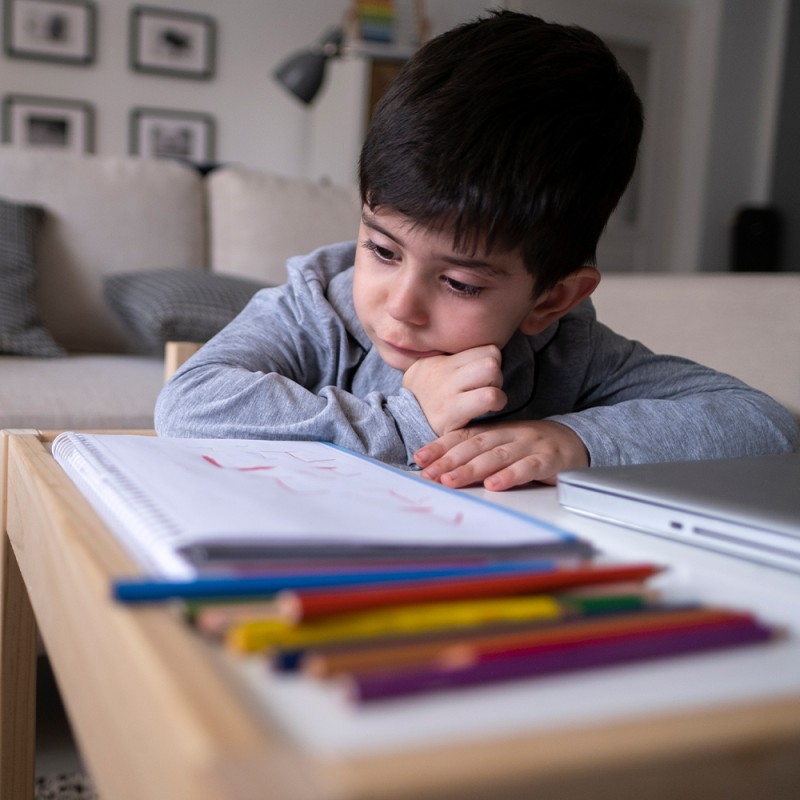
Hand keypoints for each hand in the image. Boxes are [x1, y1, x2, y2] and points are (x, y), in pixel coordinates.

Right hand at [402, 345, 506, 435]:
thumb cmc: (426, 398)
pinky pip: (489, 397)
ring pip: (492, 372)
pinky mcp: (452, 412)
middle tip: (487, 388)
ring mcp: (448, 391)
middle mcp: (444, 372)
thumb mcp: (431, 370)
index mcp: (441, 360)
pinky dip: (497, 402)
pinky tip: (489, 410)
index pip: (485, 347)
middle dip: (497, 374)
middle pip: (491, 357)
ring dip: (498, 388)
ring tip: (488, 399)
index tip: (482, 375)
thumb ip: (454, 359)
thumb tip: (484, 345)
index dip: (490, 361)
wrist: (401, 425)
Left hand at [414, 420, 588, 490]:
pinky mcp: (550, 460)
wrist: (578, 442)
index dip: (441, 447)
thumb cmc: (534, 448)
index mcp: (497, 431)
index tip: (419, 458)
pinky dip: (511, 476)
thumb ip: (478, 454)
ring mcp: (531, 445)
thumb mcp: (504, 446)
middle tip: (429, 474)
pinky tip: (495, 485)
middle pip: (476, 446)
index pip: (463, 437)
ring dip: (472, 469)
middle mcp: (511, 435)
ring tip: (452, 480)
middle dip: (449, 460)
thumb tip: (442, 470)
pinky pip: (529, 468)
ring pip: (497, 456)